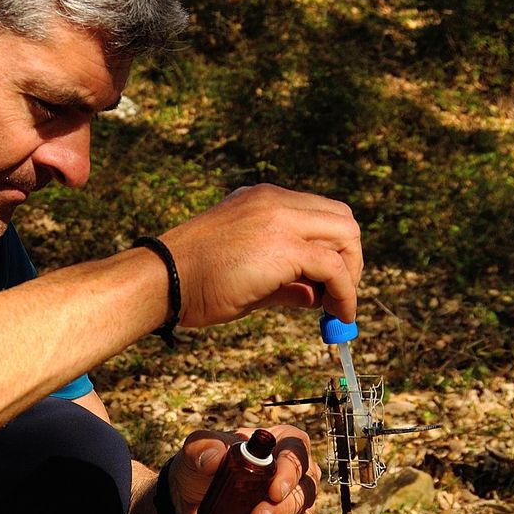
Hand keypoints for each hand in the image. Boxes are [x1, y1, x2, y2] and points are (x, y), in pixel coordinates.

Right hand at [158, 184, 362, 327]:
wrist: (162, 280)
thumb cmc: (194, 280)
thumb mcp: (248, 271)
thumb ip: (287, 278)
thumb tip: (320, 295)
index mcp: (263, 200)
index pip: (320, 213)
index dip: (334, 247)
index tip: (329, 281)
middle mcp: (274, 201)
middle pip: (342, 218)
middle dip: (351, 258)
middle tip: (340, 294)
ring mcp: (279, 218)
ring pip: (346, 235)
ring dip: (351, 274)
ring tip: (337, 307)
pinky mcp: (283, 246)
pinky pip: (334, 267)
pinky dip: (345, 292)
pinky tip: (337, 314)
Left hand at [169, 424, 319, 513]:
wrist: (192, 501)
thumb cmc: (200, 467)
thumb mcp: (194, 452)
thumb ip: (201, 446)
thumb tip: (216, 453)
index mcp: (280, 443)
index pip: (297, 451)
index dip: (291, 471)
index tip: (274, 491)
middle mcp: (295, 474)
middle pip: (305, 491)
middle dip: (282, 510)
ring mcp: (293, 506)